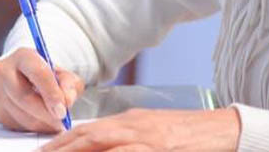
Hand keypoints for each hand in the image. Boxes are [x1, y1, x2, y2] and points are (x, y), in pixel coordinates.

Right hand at [0, 48, 83, 132]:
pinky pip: (15, 124)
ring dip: (41, 123)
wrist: (22, 76)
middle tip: (61, 121)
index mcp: (24, 56)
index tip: (63, 111)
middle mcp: (5, 71)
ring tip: (56, 123)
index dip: (51, 94)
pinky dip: (33, 128)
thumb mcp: (62, 73)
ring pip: (20, 114)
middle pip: (24, 97)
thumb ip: (69, 85)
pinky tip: (43, 123)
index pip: (38, 73)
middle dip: (46, 113)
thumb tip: (67, 102)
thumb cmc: (45, 75)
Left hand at [39, 107, 240, 151]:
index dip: (63, 141)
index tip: (45, 151)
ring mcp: (145, 138)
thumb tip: (102, 145)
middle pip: (89, 135)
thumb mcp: (154, 132)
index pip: (90, 129)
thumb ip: (129, 137)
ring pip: (101, 143)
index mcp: (132, 121)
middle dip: (61, 148)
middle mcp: (135, 126)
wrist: (223, 130)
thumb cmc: (190, 134)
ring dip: (76, 151)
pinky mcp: (157, 148)